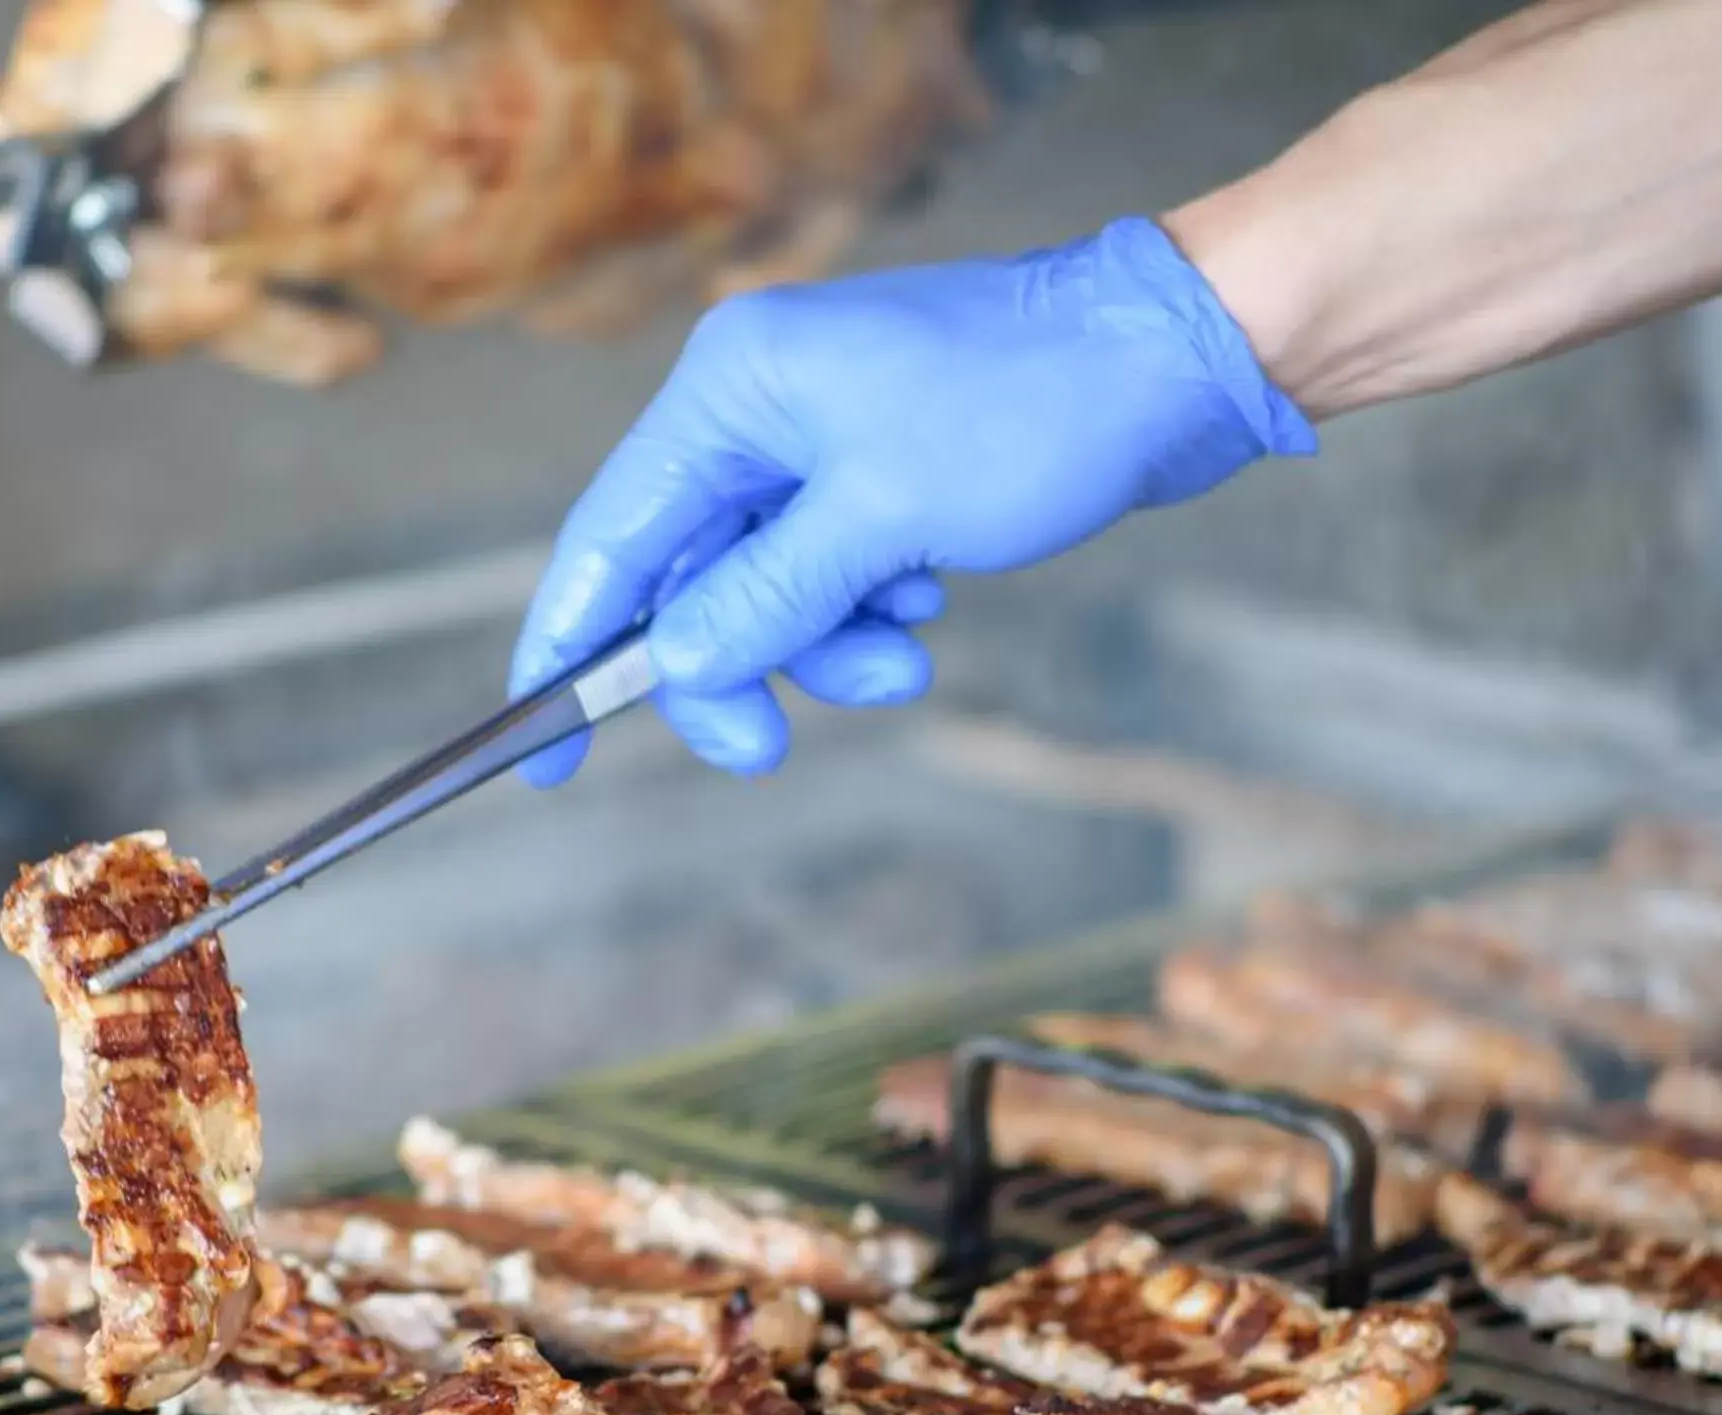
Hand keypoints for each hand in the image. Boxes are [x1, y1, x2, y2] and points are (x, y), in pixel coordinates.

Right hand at [509, 217, 1314, 780]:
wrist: (1179, 357)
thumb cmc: (1037, 407)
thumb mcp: (885, 522)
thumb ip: (765, 599)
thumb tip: (678, 665)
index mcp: (730, 389)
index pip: (609, 535)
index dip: (569, 646)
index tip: (542, 749)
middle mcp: (756, 405)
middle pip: (684, 578)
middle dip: (731, 666)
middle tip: (763, 747)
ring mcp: (818, 437)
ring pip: (763, 589)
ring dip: (821, 646)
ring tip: (904, 658)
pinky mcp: (876, 468)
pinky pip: (827, 572)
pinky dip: (864, 612)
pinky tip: (927, 599)